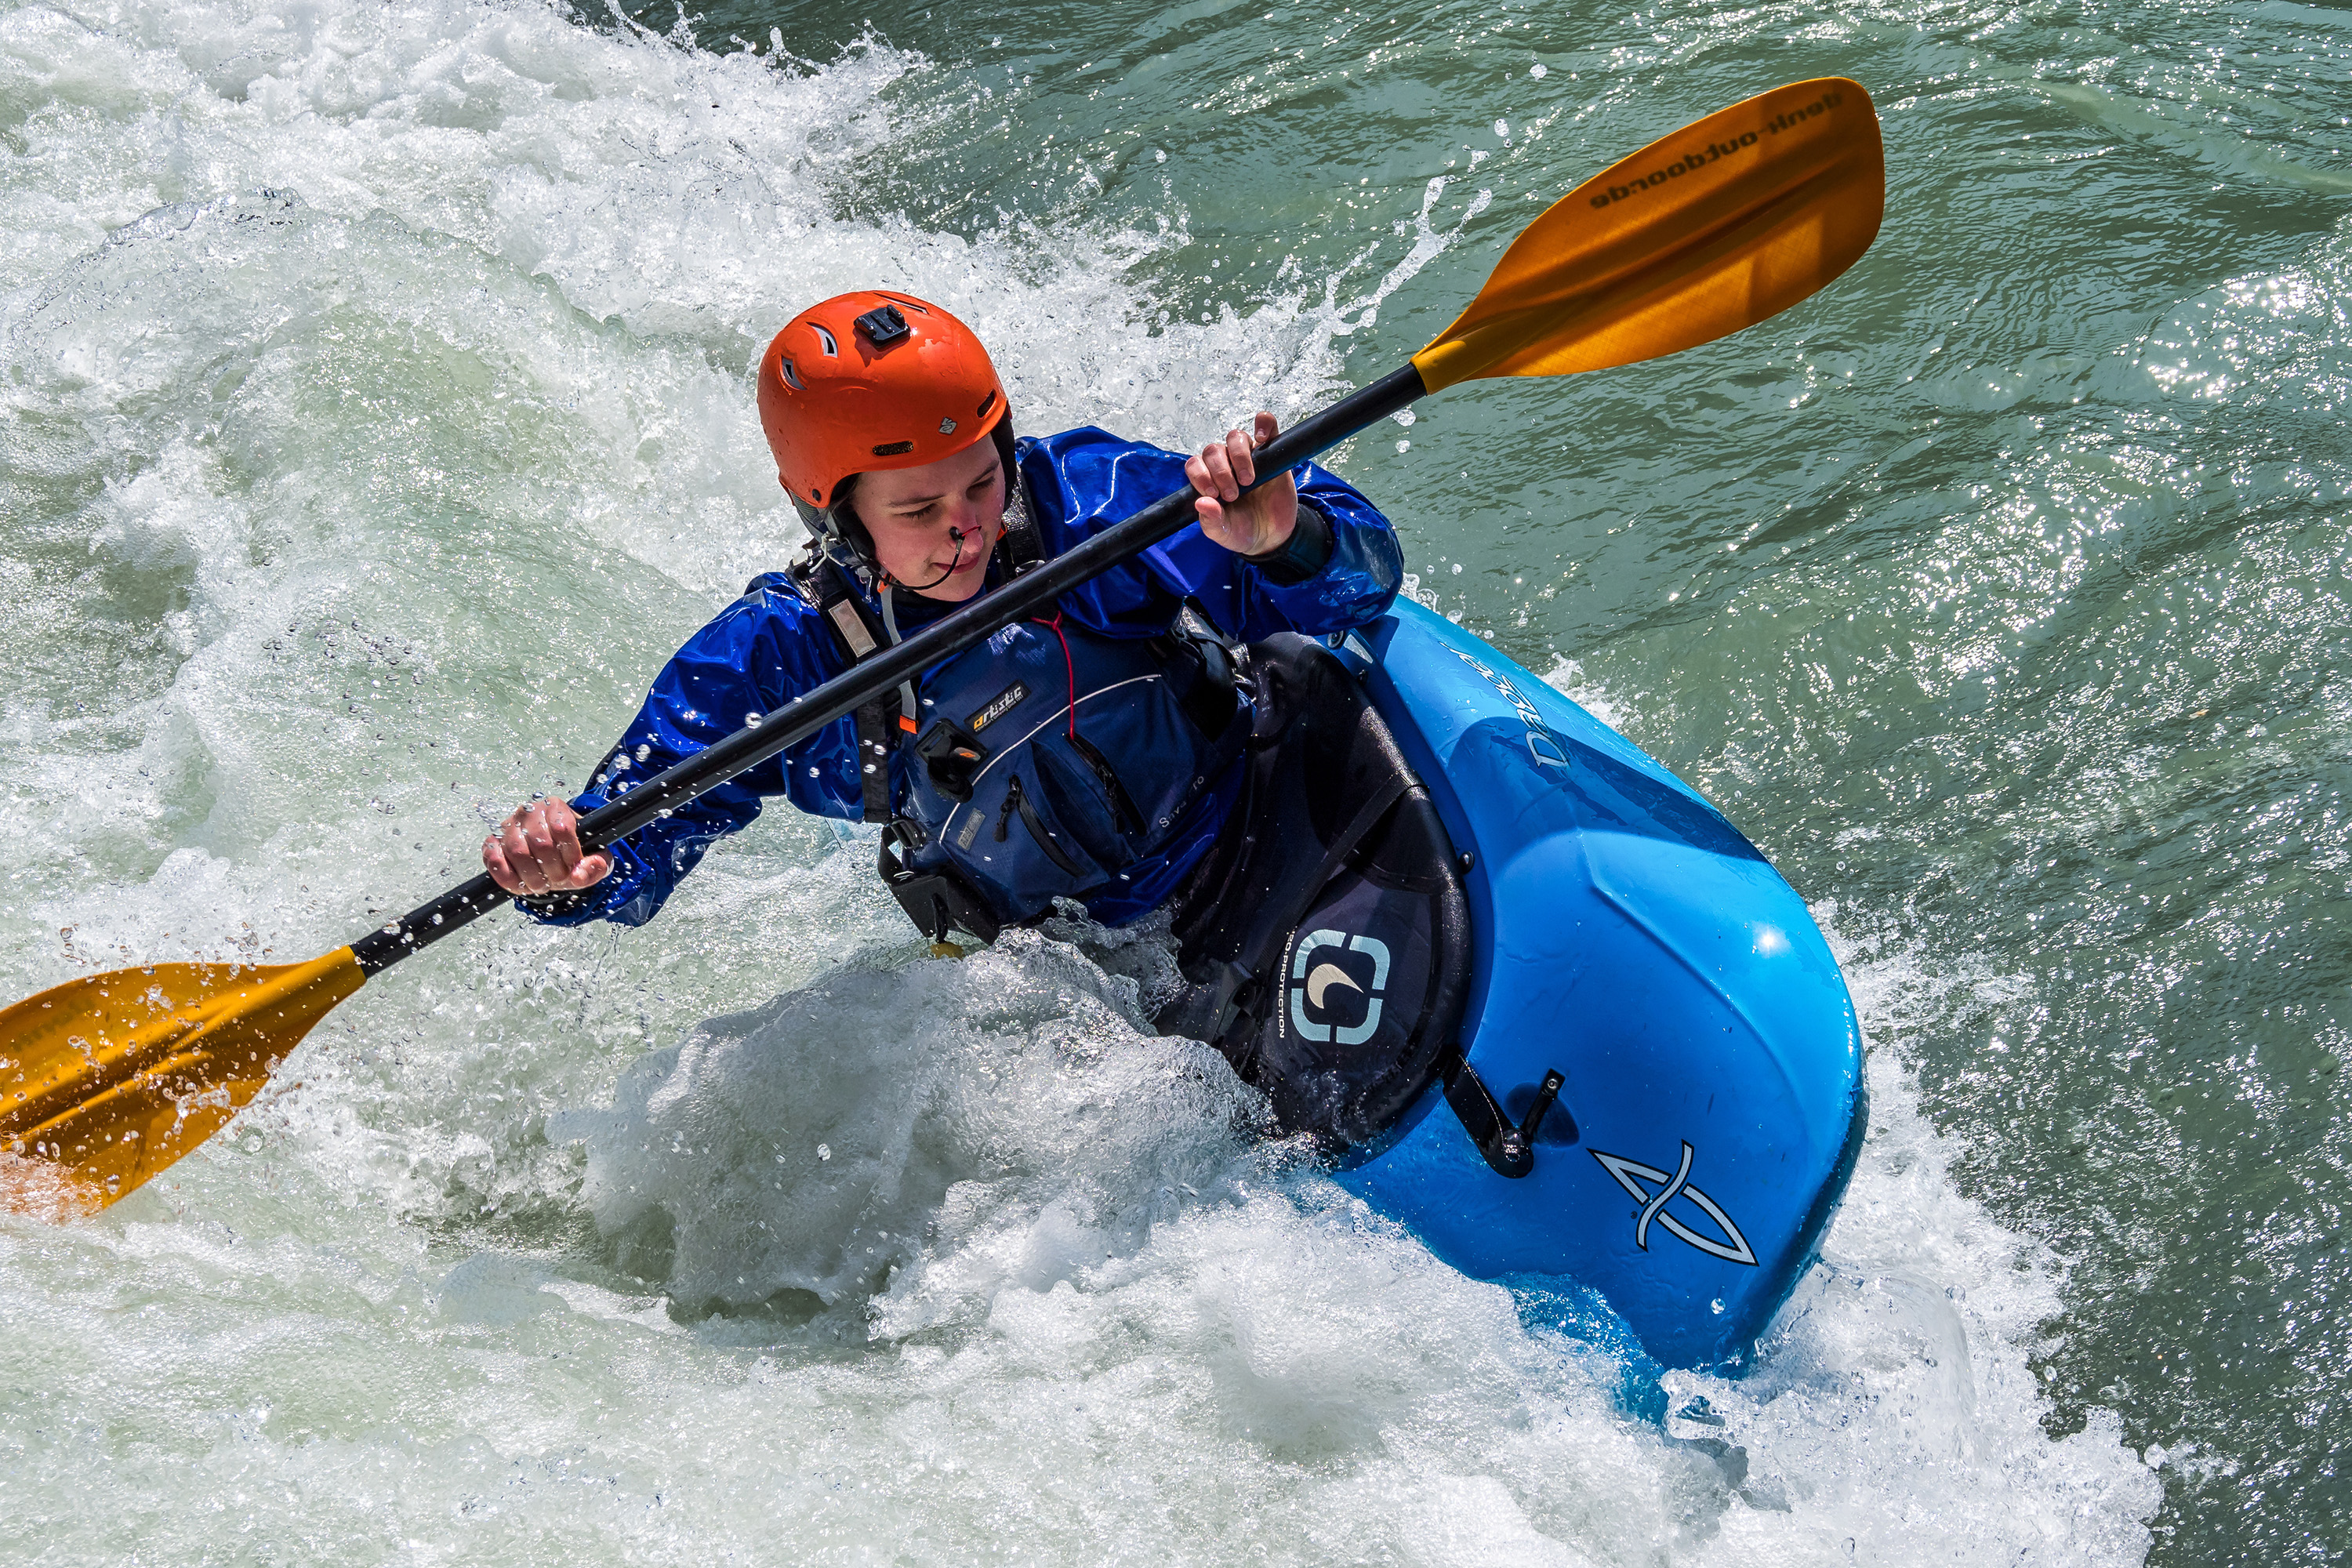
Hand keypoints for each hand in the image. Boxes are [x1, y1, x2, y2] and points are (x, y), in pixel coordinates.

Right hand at [483, 796, 611, 897]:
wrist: (550, 856)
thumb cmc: (571, 853)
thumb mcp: (592, 858)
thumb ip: (597, 865)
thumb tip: (580, 874)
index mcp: (556, 808)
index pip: (562, 828)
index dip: (570, 854)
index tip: (574, 865)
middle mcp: (529, 812)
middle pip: (540, 842)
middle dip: (553, 869)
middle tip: (559, 879)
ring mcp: (508, 827)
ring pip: (517, 851)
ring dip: (532, 876)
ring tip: (542, 884)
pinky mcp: (492, 843)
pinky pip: (494, 860)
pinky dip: (508, 877)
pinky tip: (521, 885)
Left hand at [1187, 411, 1295, 556]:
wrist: (1273, 536)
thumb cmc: (1243, 531)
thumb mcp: (1224, 532)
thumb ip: (1211, 520)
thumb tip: (1201, 503)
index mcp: (1208, 479)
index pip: (1195, 464)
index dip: (1200, 475)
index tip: (1212, 494)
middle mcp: (1225, 464)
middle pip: (1213, 450)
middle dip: (1220, 472)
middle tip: (1232, 494)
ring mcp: (1248, 456)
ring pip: (1235, 437)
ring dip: (1238, 456)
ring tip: (1247, 480)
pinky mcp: (1271, 452)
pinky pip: (1267, 425)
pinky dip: (1264, 424)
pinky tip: (1262, 438)